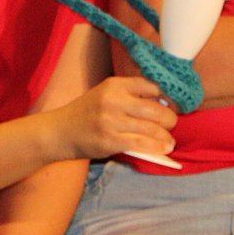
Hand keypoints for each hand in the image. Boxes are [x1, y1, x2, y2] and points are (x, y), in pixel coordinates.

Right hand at [51, 75, 177, 159]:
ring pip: (151, 128)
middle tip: (172, 124)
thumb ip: (131, 96)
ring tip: (170, 141)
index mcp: (115, 85)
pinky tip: (163, 149)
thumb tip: (165, 103)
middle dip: (170, 118)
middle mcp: (114, 100)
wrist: (58, 132)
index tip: (175, 104)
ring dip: (166, 137)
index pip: (152, 86)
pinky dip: (156, 148)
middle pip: (156, 109)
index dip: (168, 96)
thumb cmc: (86, 113)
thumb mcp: (106, 94)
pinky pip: (142, 144)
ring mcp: (111, 121)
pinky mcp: (109, 141)